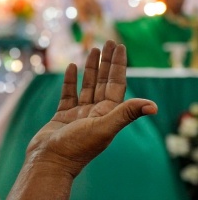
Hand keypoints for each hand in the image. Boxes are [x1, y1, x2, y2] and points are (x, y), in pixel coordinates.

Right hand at [8, 41, 157, 199]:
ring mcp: (79, 113)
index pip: (116, 84)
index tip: (120, 47)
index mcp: (108, 114)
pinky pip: (68, 93)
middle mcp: (96, 112)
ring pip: (87, 85)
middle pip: (104, 82)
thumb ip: (125, 114)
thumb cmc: (77, 147)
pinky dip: (70, 80)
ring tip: (92, 49)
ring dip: (91, 67)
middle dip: (107, 62)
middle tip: (108, 42)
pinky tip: (71, 67)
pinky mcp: (63, 115)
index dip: (119, 65)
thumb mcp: (103, 128)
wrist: (49, 160)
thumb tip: (153, 106)